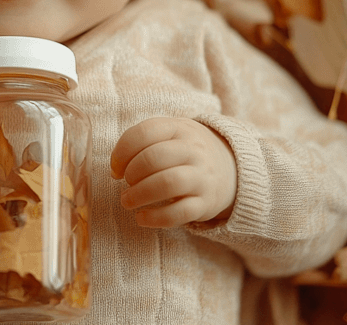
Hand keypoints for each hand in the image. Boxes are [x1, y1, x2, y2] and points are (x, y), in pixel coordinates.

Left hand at [110, 117, 236, 227]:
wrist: (231, 169)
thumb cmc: (185, 151)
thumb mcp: (170, 134)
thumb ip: (141, 143)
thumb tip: (115, 169)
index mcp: (179, 128)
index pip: (144, 133)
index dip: (122, 152)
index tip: (116, 167)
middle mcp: (193, 151)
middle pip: (154, 158)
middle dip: (132, 174)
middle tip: (127, 183)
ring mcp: (202, 177)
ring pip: (168, 184)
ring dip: (140, 195)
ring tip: (128, 201)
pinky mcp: (205, 203)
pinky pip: (179, 213)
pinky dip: (155, 218)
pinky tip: (141, 218)